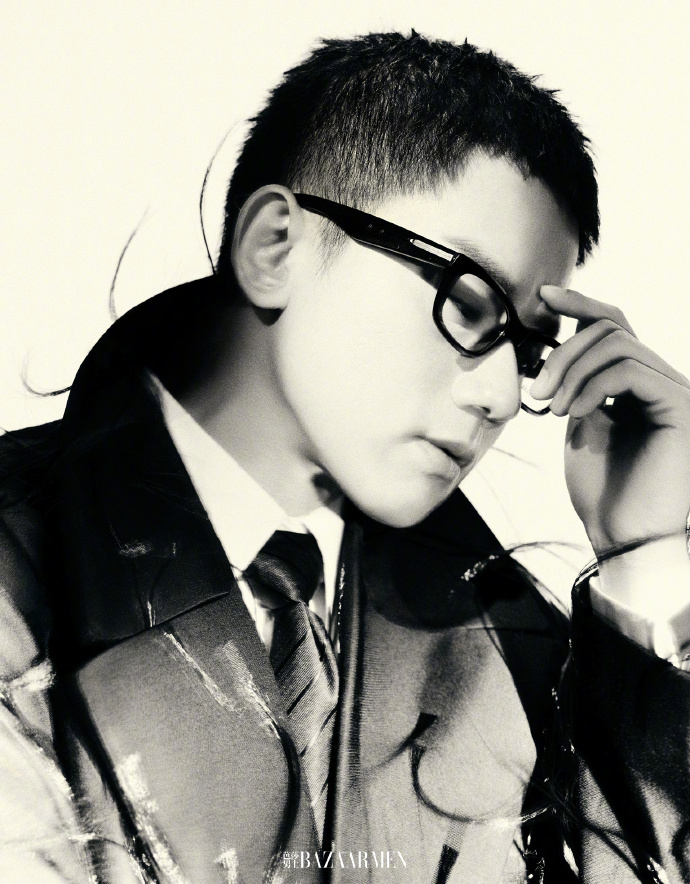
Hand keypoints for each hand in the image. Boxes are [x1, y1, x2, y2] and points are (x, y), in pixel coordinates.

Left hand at [529, 285, 689, 556]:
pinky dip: (591, 385)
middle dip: (563, 352)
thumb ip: (577, 386)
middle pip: (611, 329)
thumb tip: (559, 347)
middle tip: (537, 392)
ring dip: (571, 370)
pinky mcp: (680, 406)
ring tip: (552, 408)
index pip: (614, 326)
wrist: (623, 538)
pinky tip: (573, 413)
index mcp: (637, 385)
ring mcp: (674, 392)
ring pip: (617, 344)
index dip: (580, 305)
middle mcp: (661, 381)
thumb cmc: (604, 493)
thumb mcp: (581, 428)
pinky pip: (629, 370)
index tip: (543, 296)